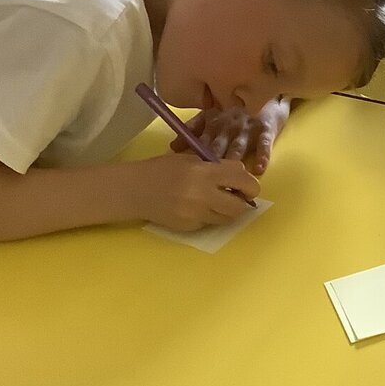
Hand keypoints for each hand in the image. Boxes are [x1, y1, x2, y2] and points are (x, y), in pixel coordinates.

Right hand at [134, 154, 260, 231]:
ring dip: (229, 211)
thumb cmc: (162, 169)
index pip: (241, 178)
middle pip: (240, 205)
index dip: (249, 183)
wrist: (135, 190)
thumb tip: (239, 176)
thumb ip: (214, 167)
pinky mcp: (189, 226)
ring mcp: (196, 213)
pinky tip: (198, 208)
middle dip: (244, 202)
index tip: (247, 185)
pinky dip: (210, 217)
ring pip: (227, 218)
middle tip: (240, 198)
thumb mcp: (189, 159)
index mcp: (204, 171)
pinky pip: (210, 223)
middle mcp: (203, 193)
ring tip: (219, 203)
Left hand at [171, 97, 290, 174]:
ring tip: (230, 175)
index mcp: (213, 124)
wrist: (265, 97)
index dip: (193, 156)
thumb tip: (172, 147)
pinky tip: (259, 168)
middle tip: (206, 179)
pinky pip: (263, 144)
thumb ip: (193, 130)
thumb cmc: (236, 111)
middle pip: (217, 146)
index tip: (185, 172)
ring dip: (233, 158)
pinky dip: (262, 156)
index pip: (200, 142)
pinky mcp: (265, 130)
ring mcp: (246, 129)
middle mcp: (227, 127)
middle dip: (211, 161)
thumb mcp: (212, 116)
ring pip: (238, 146)